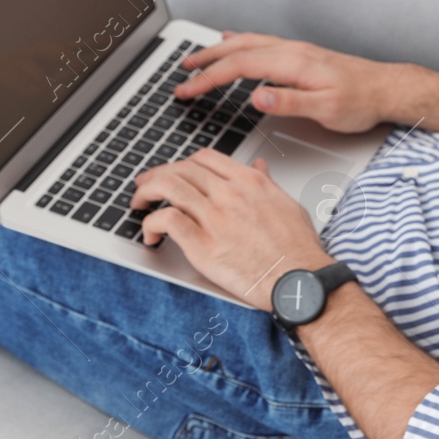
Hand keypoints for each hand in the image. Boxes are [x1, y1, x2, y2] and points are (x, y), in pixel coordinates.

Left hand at [131, 149, 328, 309]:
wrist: (299, 280)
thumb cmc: (297, 249)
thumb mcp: (287, 204)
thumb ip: (267, 183)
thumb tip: (259, 166)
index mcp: (250, 182)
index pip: (205, 158)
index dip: (183, 164)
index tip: (174, 173)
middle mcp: (230, 194)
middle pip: (181, 169)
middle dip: (156, 175)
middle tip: (145, 186)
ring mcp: (215, 218)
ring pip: (167, 187)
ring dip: (146, 193)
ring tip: (139, 205)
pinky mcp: (203, 245)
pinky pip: (166, 221)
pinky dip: (150, 224)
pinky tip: (150, 236)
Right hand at [174, 32, 390, 133]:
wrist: (386, 89)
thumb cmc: (360, 101)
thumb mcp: (326, 109)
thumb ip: (290, 102)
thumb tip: (257, 96)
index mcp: (293, 63)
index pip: (240, 67)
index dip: (209, 78)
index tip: (187, 90)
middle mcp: (292, 51)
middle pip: (239, 50)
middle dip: (206, 60)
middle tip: (181, 72)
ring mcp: (297, 51)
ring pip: (249, 43)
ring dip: (219, 50)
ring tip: (197, 57)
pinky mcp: (302, 55)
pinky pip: (262, 43)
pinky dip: (240, 42)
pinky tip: (234, 41)